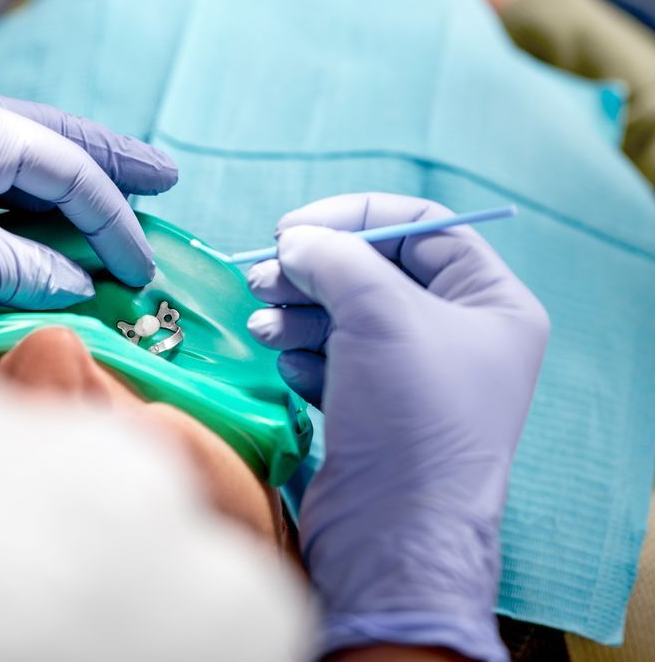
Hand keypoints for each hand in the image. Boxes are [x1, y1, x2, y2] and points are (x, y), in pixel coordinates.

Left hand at [0, 89, 176, 318]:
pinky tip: (57, 224)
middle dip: (111, 162)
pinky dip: (34, 215)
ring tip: (129, 190)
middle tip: (165, 178)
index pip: (62, 167)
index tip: (142, 269)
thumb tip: (80, 285)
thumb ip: (27, 268)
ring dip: (75, 186)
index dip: (111, 219)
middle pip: (51, 143)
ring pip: (22, 169)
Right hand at [246, 193, 548, 660]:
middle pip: (374, 272)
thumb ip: (333, 256)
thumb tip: (294, 242)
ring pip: (346, 317)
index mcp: (490, 303)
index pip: (420, 226)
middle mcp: (458, 336)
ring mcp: (414, 377)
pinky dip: (306, 357)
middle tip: (261, 278)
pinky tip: (292, 372)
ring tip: (263, 327)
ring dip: (298, 314)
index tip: (291, 229)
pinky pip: (335, 361)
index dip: (353, 218)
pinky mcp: (375, 411)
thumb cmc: (409, 414)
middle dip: (313, 271)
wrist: (391, 533)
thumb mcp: (379, 313)